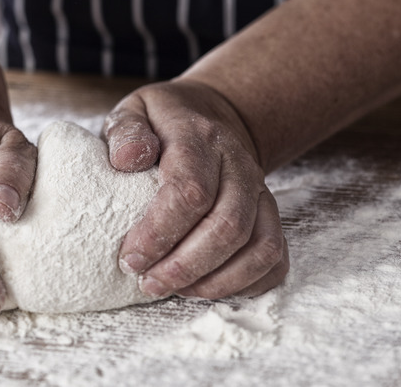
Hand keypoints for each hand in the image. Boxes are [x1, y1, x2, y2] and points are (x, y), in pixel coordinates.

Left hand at [104, 79, 288, 298]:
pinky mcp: (270, 214)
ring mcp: (260, 192)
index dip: (160, 233)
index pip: (190, 191)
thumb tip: (127, 159)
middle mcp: (239, 165)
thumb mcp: (135, 110)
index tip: (130, 258)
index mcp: (199, 138)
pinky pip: (275, 259)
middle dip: (185, 266)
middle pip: (227, 226)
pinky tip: (207, 288)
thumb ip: (125, 131)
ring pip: (259, 247)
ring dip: (216, 281)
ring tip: (174, 290)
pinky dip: (246, 284)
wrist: (213, 114)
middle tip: (148, 283)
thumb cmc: (163, 122)